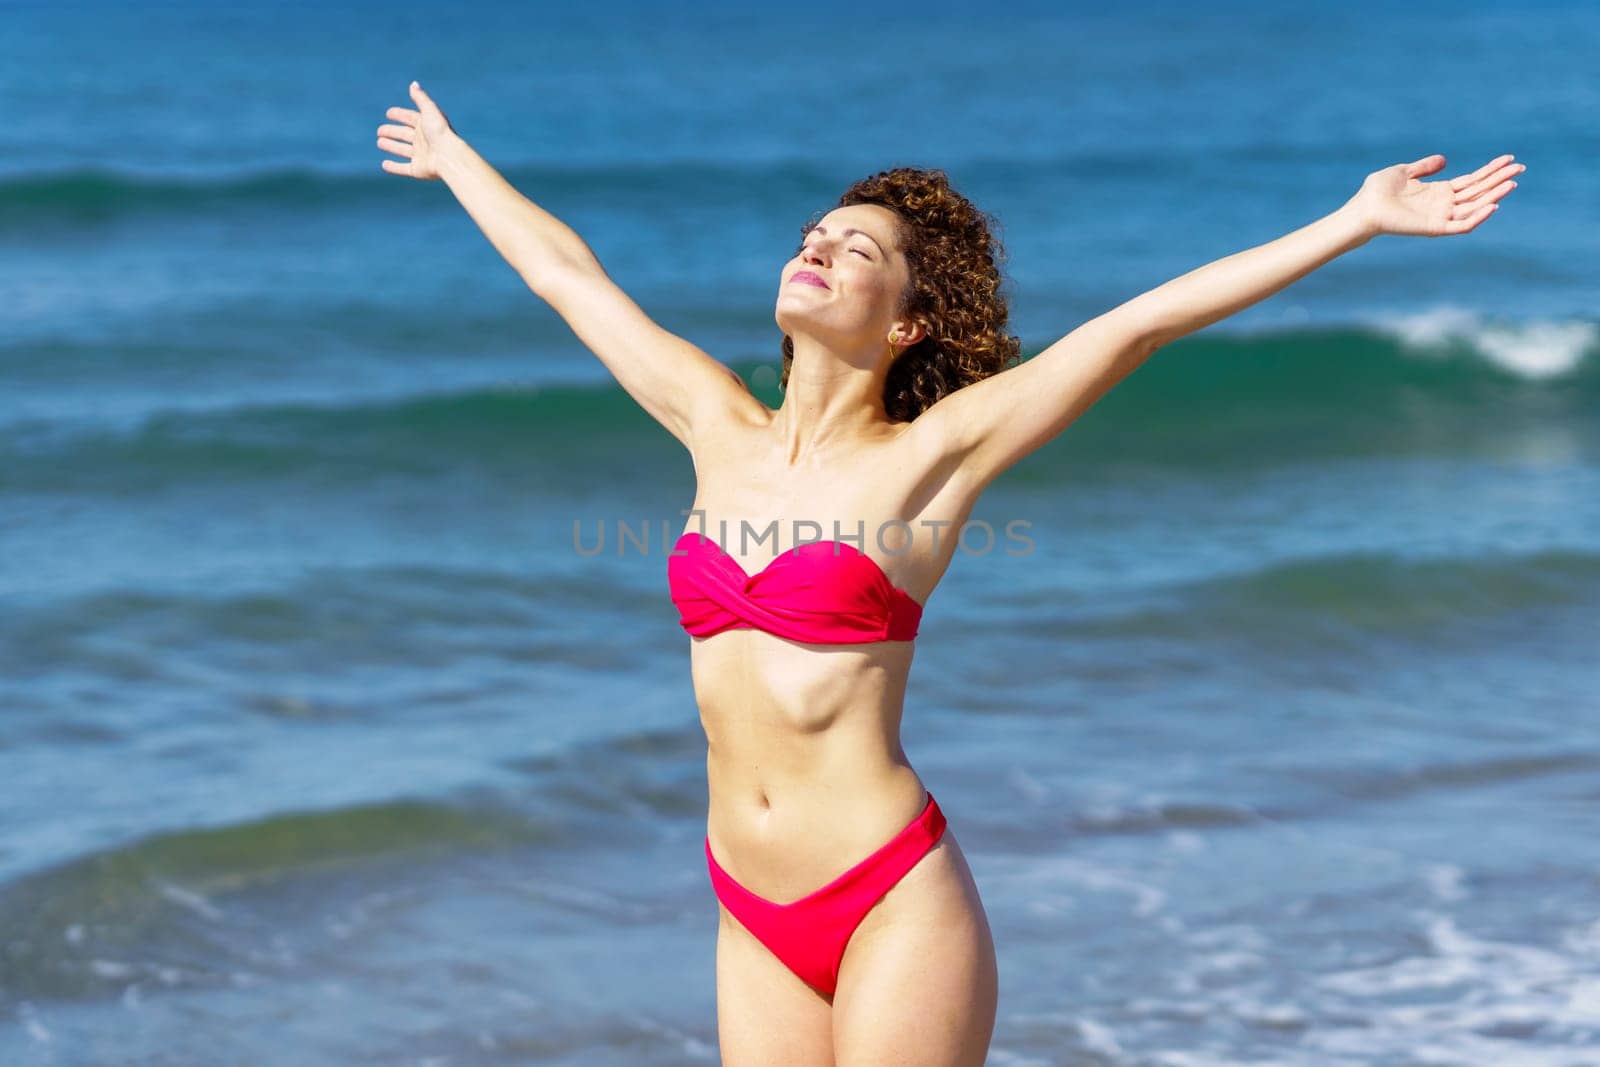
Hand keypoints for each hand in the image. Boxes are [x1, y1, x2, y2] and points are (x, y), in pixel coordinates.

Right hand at [377, 81, 456, 180]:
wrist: (449, 156)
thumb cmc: (440, 132)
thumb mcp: (430, 111)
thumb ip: (421, 98)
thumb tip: (413, 84)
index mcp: (427, 126)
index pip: (411, 118)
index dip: (400, 115)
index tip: (389, 113)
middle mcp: (424, 141)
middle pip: (404, 135)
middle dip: (392, 132)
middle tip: (379, 131)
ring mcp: (421, 156)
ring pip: (402, 150)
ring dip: (391, 146)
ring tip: (380, 142)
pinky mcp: (418, 170)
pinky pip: (403, 168)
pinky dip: (394, 167)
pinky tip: (384, 164)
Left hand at [1350, 153, 1523, 237]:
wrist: (1363, 208)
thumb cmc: (1378, 191)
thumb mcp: (1404, 171)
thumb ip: (1425, 167)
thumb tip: (1445, 160)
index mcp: (1438, 191)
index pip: (1472, 181)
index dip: (1490, 170)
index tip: (1508, 158)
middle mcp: (1443, 204)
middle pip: (1478, 191)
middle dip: (1499, 179)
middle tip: (1521, 167)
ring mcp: (1440, 216)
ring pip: (1475, 206)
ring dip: (1494, 195)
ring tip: (1512, 183)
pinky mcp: (1435, 228)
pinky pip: (1462, 225)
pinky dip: (1478, 217)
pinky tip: (1493, 205)